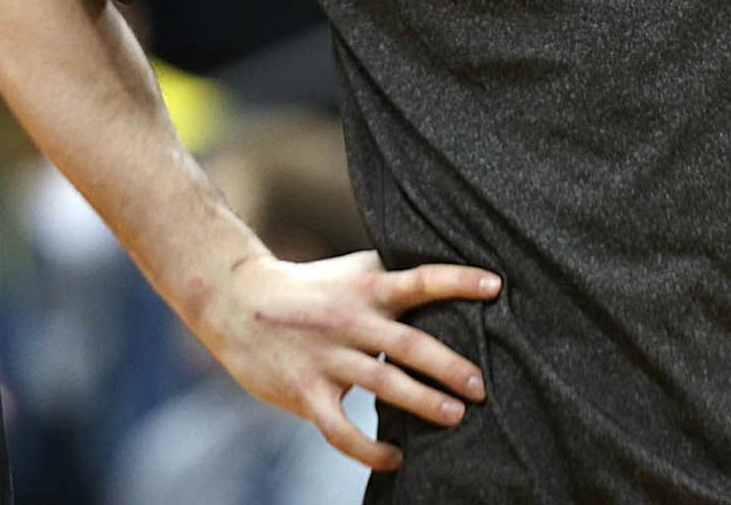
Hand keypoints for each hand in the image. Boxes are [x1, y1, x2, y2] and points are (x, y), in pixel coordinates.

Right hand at [196, 249, 501, 470]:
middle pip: (408, 343)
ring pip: (382, 385)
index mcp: (366, 286)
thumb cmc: (307, 289)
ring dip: (422, 403)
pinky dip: (370, 450)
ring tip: (456, 417)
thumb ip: (390, 280)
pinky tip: (395, 458)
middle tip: (481, 386)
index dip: (457, 281)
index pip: (419, 279)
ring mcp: (326, 357)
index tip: (495, 285)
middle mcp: (350, 319)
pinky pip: (341, 430)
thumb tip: (447, 287)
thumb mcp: (349, 271)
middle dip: (449, 366)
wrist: (234, 301)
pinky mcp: (305, 392)